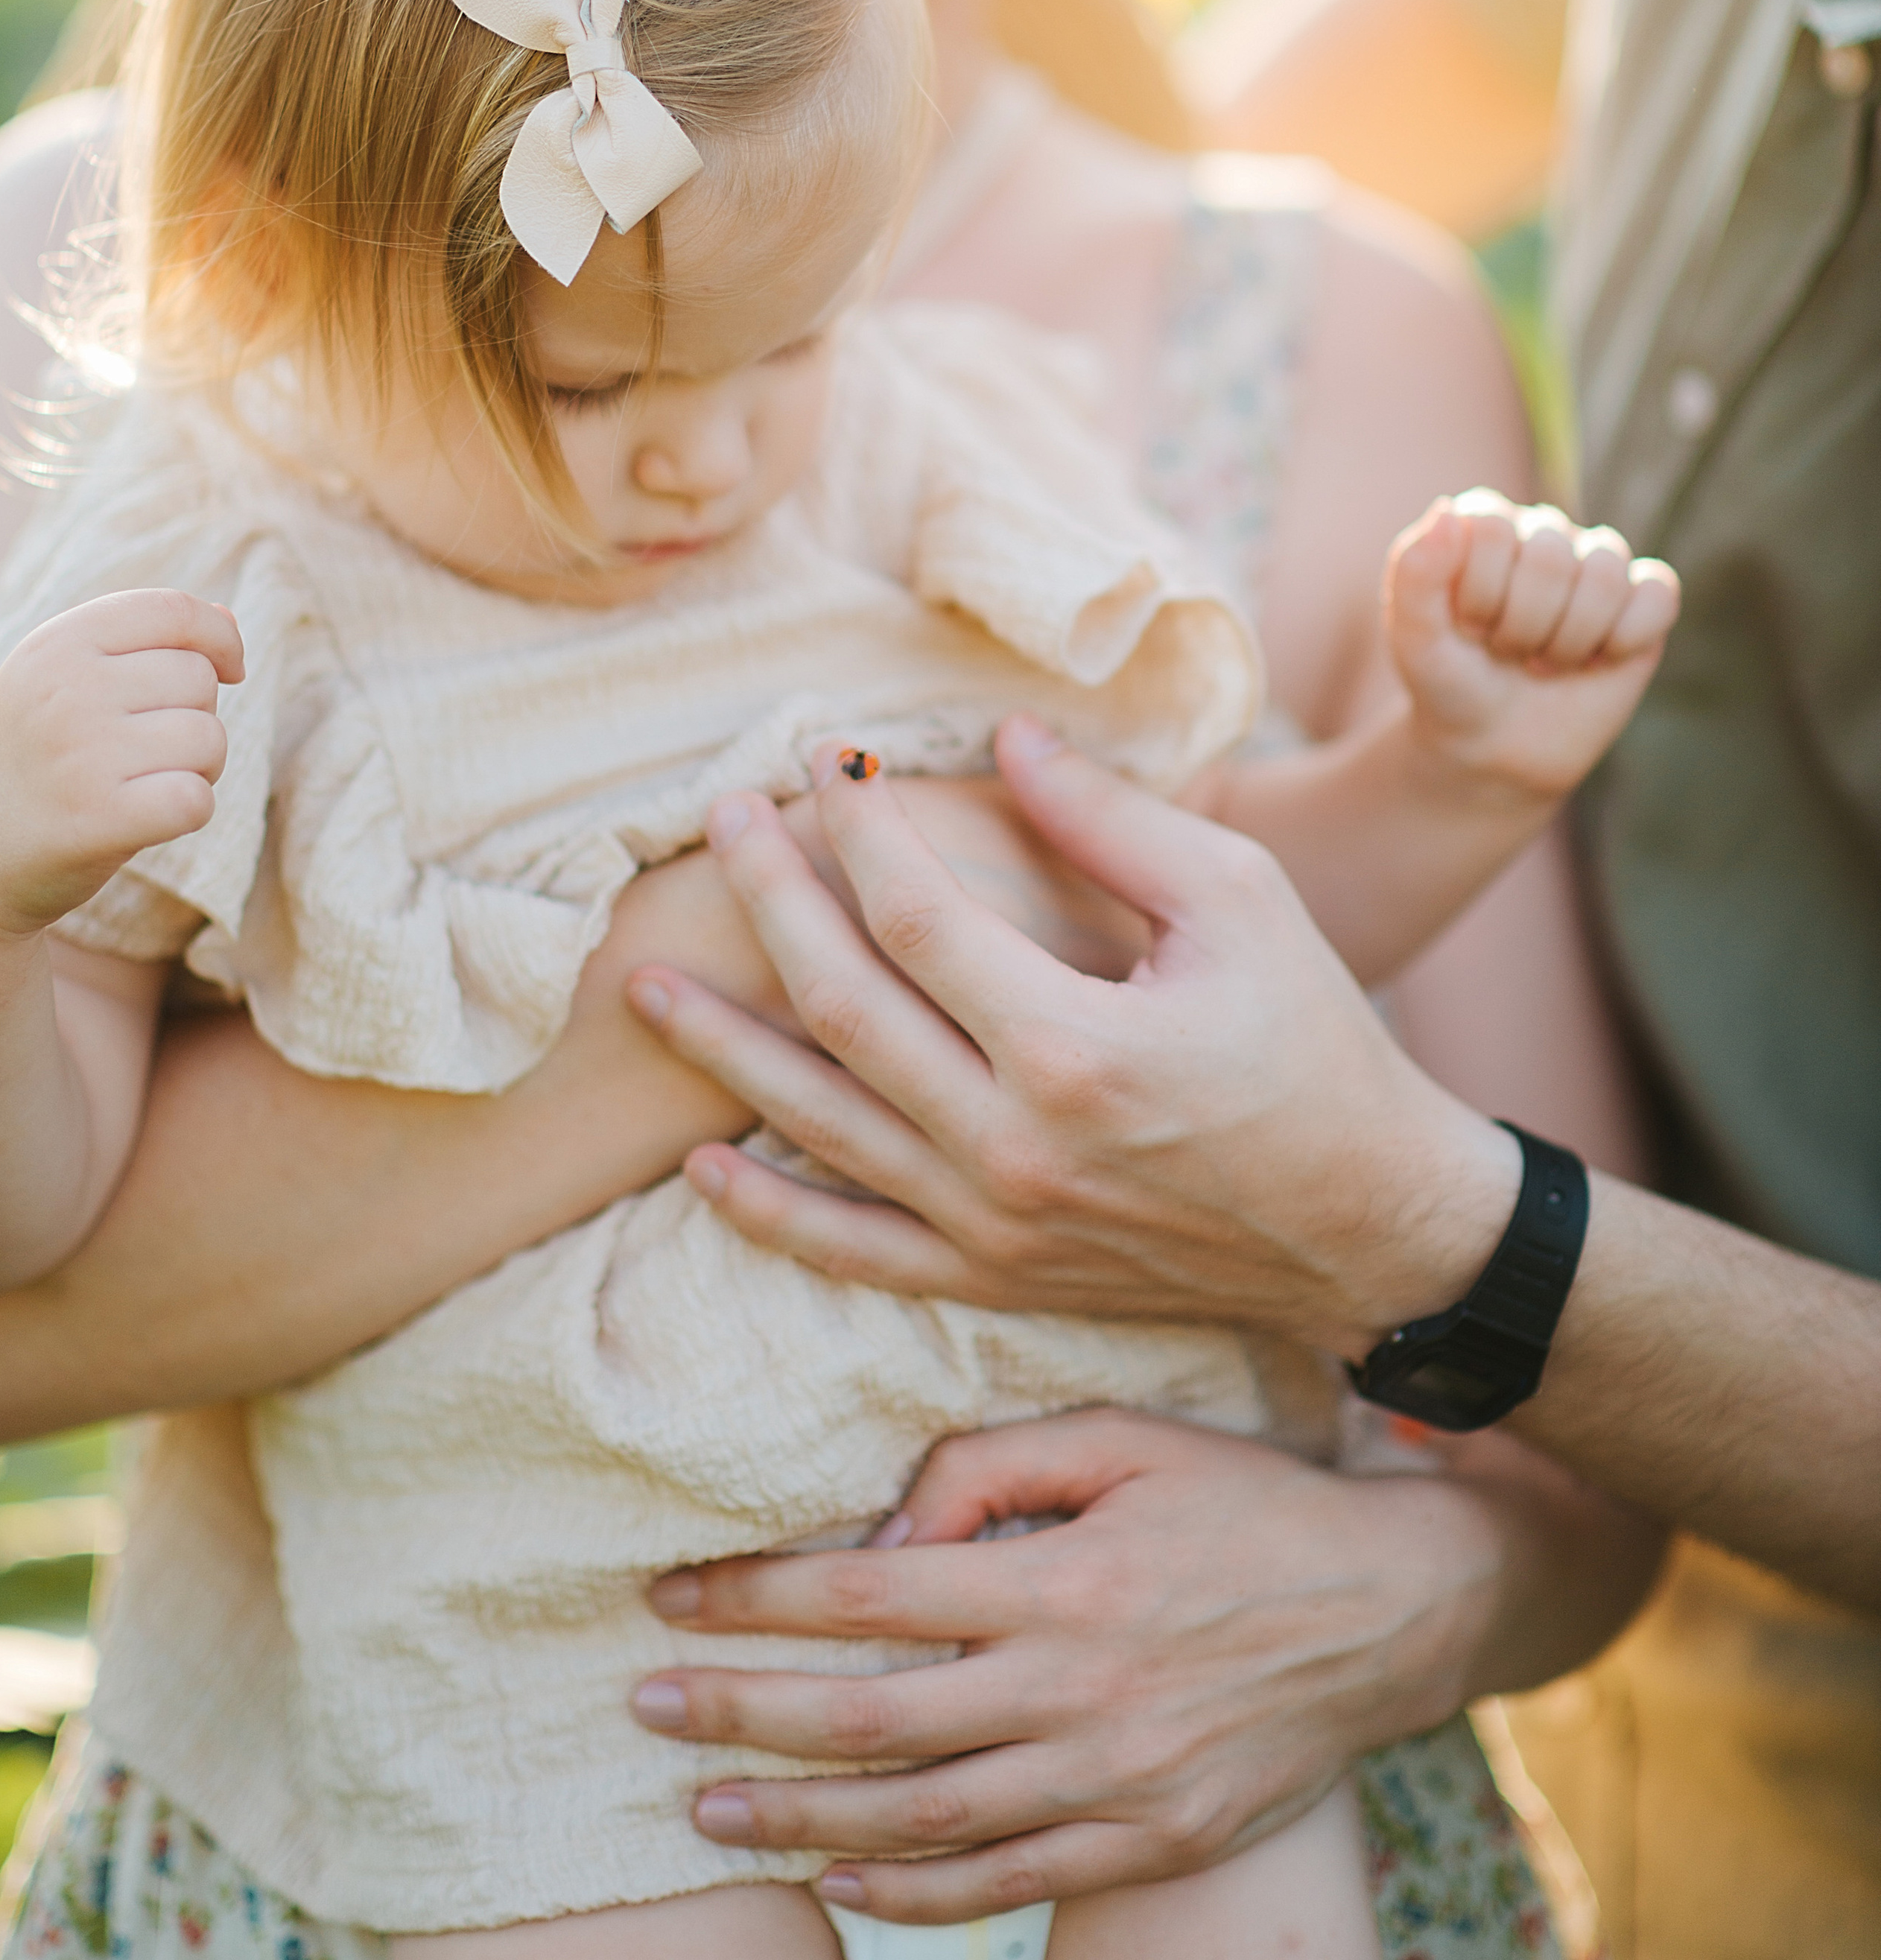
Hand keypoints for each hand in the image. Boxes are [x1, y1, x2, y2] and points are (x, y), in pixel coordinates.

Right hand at [0, 590, 242, 943]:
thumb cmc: (40, 760)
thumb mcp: (66, 682)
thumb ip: (144, 644)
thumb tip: (226, 620)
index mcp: (56, 644)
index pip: (172, 610)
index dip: (219, 639)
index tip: (228, 671)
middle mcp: (65, 690)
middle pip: (199, 679)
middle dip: (194, 716)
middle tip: (143, 752)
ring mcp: (80, 754)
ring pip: (209, 739)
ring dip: (198, 768)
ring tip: (142, 783)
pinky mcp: (96, 819)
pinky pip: (195, 800)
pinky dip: (189, 811)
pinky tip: (148, 819)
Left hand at [627, 719, 1517, 1355]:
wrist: (1370, 1224)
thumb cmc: (1316, 1044)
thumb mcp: (1242, 903)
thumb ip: (1111, 821)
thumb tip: (1004, 738)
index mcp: (1075, 1045)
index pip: (918, 912)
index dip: (858, 825)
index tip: (827, 760)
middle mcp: (1014, 1144)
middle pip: (843, 1003)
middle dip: (768, 900)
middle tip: (720, 820)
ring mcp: (995, 1223)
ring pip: (820, 1124)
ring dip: (725, 1047)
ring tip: (644, 983)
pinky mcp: (997, 1276)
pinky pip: (854, 1249)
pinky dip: (771, 1211)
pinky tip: (703, 1163)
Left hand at [631, 1411, 1495, 1922]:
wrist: (1390, 1608)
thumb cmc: (1240, 1502)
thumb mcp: (1125, 1437)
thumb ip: (995, 1465)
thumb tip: (883, 1530)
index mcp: (1062, 1579)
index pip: (870, 1596)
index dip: (757, 1599)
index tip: (672, 1595)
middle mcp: (1076, 1692)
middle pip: (869, 1721)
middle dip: (740, 1712)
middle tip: (643, 1702)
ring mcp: (1112, 1782)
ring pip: (919, 1819)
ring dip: (796, 1813)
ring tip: (702, 1803)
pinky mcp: (1148, 1841)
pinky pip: (1004, 1882)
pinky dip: (910, 1891)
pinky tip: (835, 1874)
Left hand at [1386, 491, 1679, 798]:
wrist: (1491, 747)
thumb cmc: (1447, 683)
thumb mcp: (1414, 639)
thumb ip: (1414, 574)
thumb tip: (1447, 511)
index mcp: (1484, 522)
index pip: (1493, 527)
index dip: (1479, 594)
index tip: (1466, 629)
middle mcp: (1544, 531)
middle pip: (1551, 555)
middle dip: (1522, 625)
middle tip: (1506, 651)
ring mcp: (1595, 564)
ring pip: (1606, 575)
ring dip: (1569, 640)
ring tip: (1542, 660)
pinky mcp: (1641, 601)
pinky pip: (1657, 595)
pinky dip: (1625, 639)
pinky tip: (1596, 661)